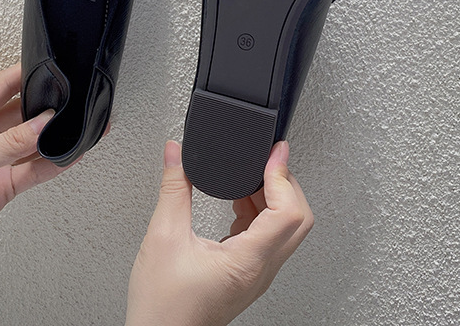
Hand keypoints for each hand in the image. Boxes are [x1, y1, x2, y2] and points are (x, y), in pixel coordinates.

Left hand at [0, 63, 71, 299]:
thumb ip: (10, 143)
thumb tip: (45, 121)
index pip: (1, 86)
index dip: (26, 74)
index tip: (54, 68)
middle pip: (20, 112)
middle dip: (45, 106)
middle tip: (74, 100)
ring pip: (30, 141)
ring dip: (52, 136)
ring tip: (79, 127)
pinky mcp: (2, 186)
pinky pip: (32, 169)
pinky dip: (52, 163)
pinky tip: (70, 156)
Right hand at [125, 140, 312, 325]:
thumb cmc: (162, 307)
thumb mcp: (163, 236)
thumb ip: (173, 189)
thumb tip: (176, 154)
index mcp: (246, 262)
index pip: (287, 213)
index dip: (283, 176)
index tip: (274, 153)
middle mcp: (259, 271)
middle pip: (297, 220)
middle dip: (285, 183)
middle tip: (268, 159)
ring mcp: (255, 275)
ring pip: (286, 230)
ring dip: (274, 198)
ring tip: (251, 174)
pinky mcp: (246, 275)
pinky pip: (269, 239)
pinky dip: (261, 213)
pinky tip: (239, 200)